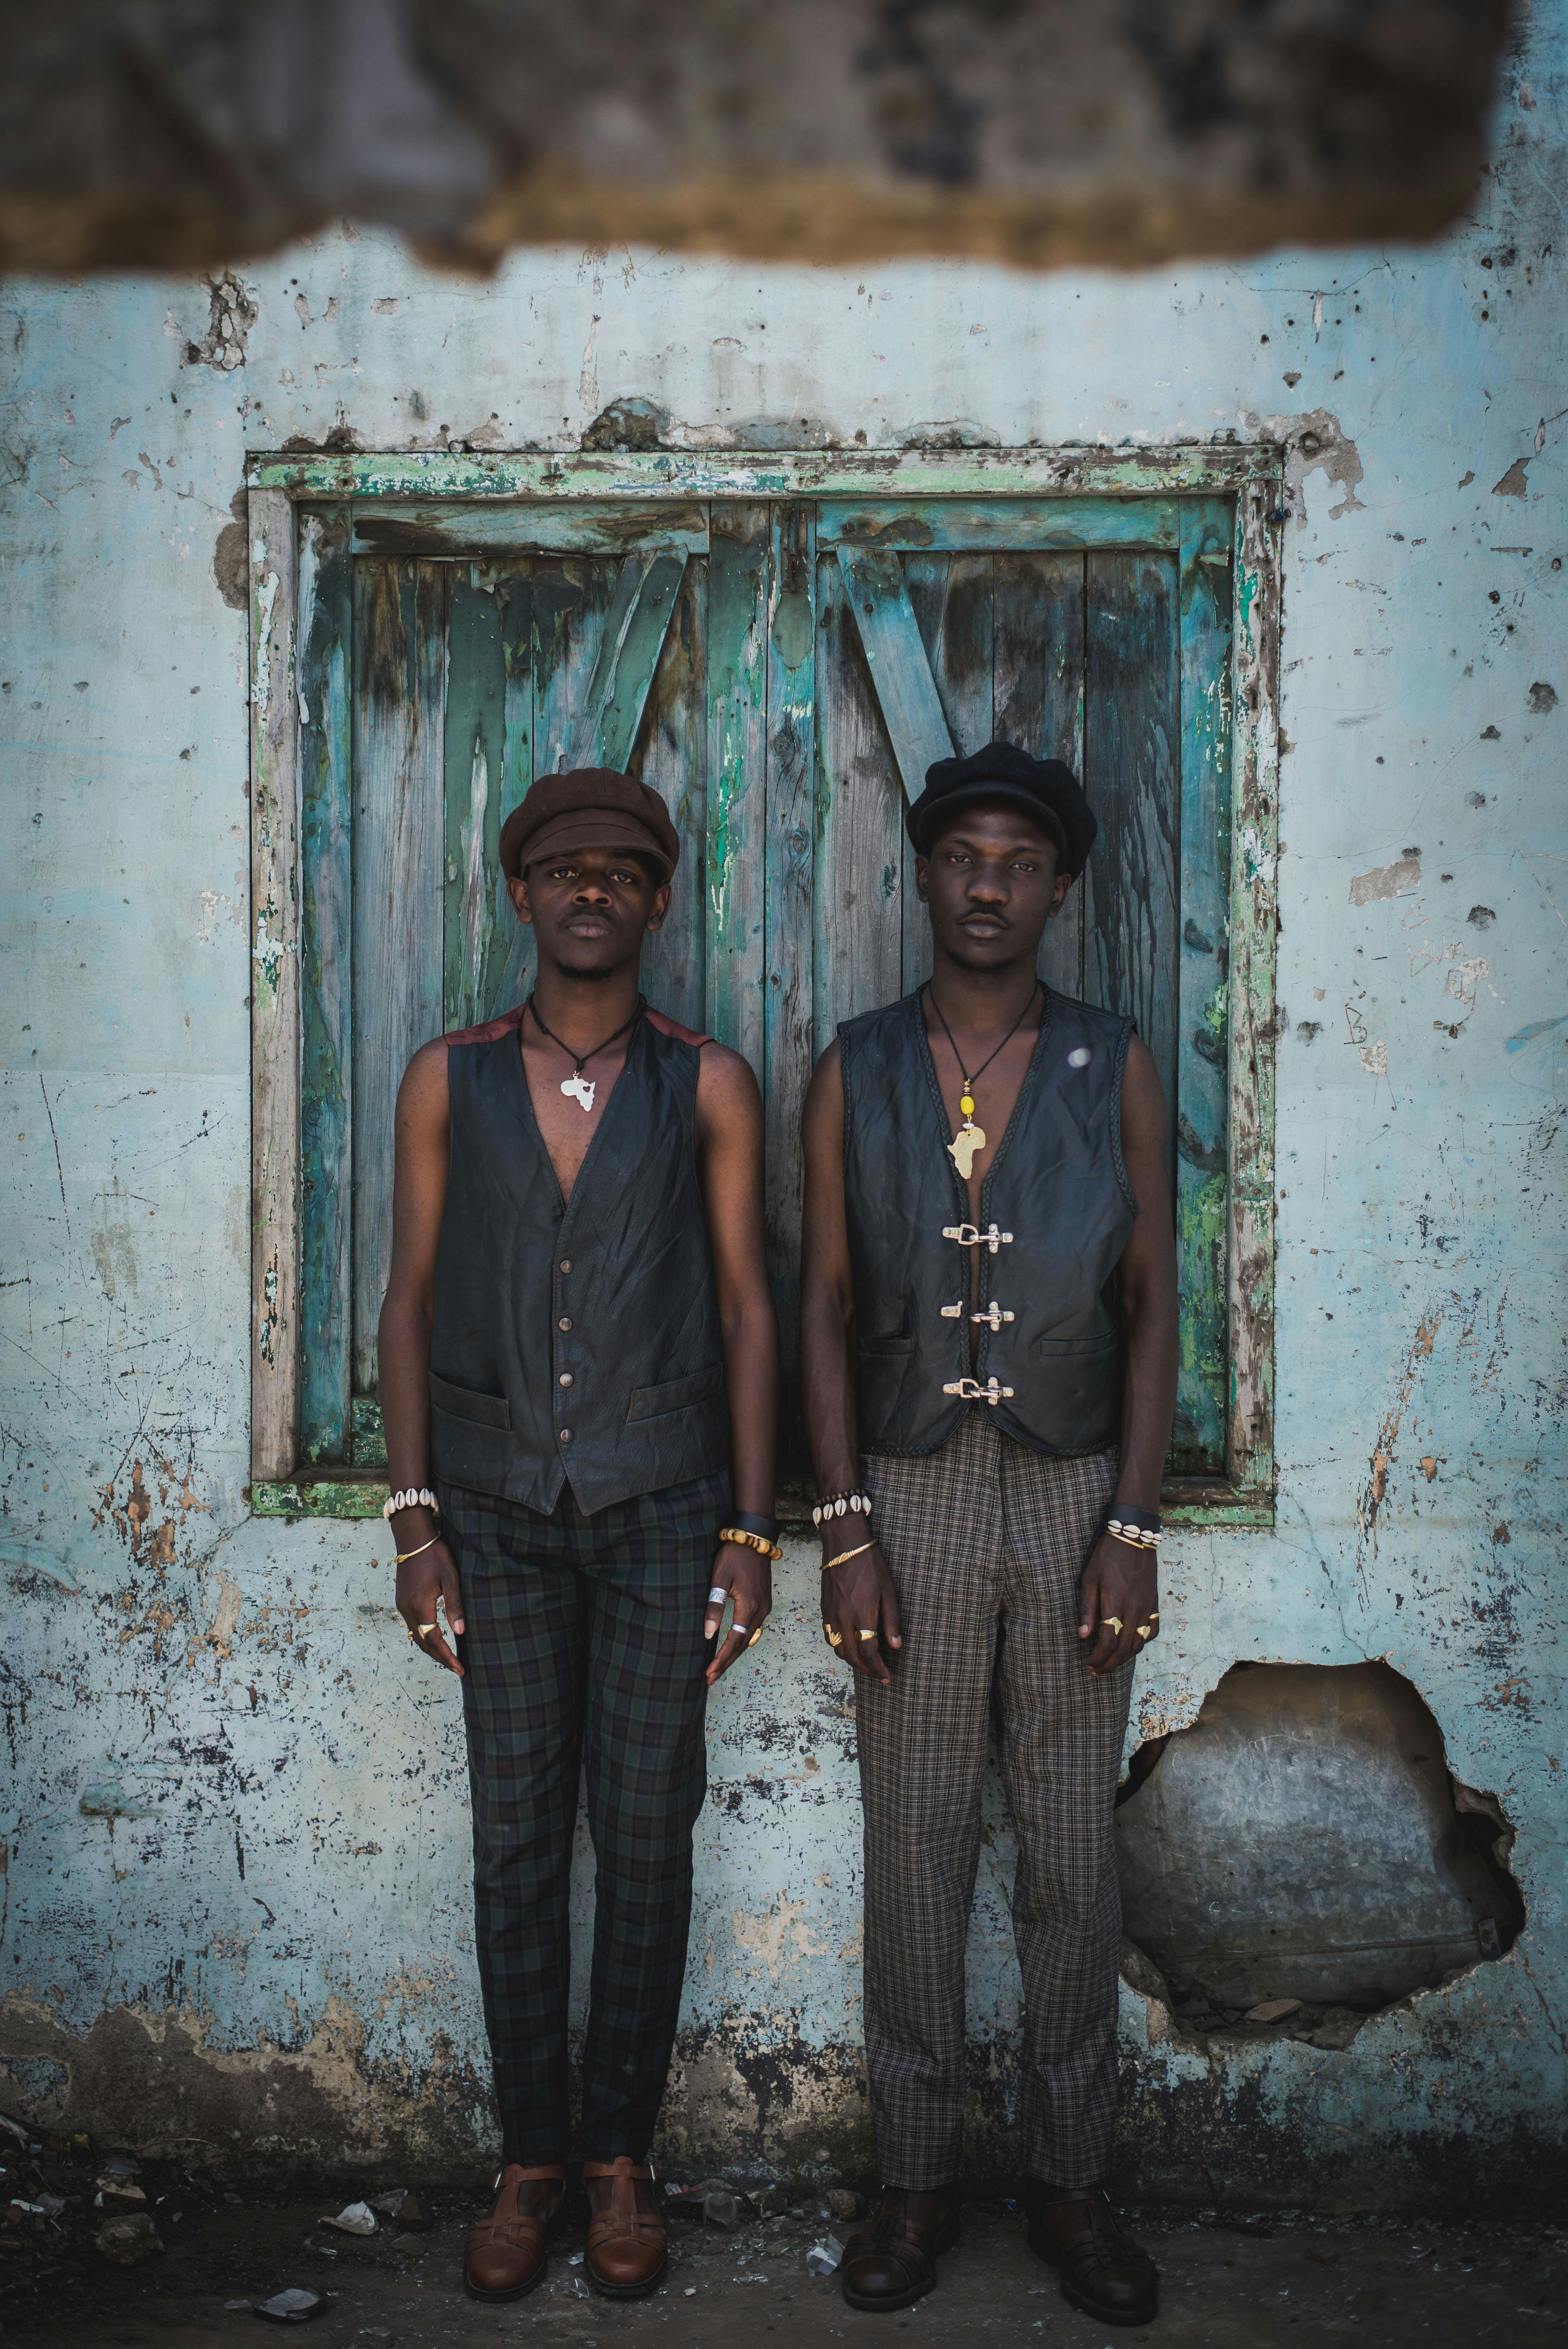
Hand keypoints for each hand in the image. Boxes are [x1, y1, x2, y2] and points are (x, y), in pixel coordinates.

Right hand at [396, 1523, 464, 1675]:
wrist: (413, 1538)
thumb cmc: (435, 1555)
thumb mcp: (451, 1579)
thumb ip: (455, 1606)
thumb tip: (460, 1632)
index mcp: (420, 1606)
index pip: (434, 1640)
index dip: (447, 1656)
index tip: (460, 1668)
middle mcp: (407, 1610)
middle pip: (423, 1643)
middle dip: (440, 1658)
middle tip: (457, 1668)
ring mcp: (402, 1605)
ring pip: (416, 1636)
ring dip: (431, 1649)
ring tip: (448, 1658)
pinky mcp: (402, 1600)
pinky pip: (413, 1626)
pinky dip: (424, 1637)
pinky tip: (435, 1639)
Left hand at [705, 1541, 771, 1684]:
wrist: (754, 1538)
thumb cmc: (734, 1555)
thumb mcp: (719, 1579)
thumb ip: (715, 1606)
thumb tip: (708, 1634)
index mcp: (750, 1607)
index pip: (734, 1641)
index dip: (721, 1659)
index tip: (708, 1673)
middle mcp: (761, 1611)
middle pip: (743, 1644)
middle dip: (727, 1662)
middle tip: (710, 1679)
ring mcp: (765, 1607)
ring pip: (749, 1638)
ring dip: (734, 1653)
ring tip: (718, 1667)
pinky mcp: (764, 1602)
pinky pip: (753, 1628)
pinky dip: (741, 1641)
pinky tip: (732, 1646)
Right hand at [822, 1541, 902, 1684]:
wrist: (844, 1544)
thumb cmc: (870, 1564)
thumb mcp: (889, 1591)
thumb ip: (892, 1620)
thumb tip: (896, 1646)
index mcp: (862, 1615)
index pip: (869, 1652)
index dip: (878, 1668)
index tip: (887, 1676)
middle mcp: (843, 1619)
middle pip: (852, 1656)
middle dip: (866, 1670)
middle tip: (879, 1675)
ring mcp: (831, 1615)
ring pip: (838, 1649)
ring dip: (852, 1661)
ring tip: (866, 1664)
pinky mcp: (824, 1609)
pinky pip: (830, 1637)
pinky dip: (840, 1648)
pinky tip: (849, 1646)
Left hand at [1077, 1532, 1157, 1677]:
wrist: (1133, 1537)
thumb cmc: (1106, 1555)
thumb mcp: (1089, 1578)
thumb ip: (1086, 1608)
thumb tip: (1083, 1635)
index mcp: (1114, 1603)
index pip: (1108, 1642)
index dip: (1098, 1659)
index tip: (1089, 1665)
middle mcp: (1133, 1609)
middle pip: (1124, 1649)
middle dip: (1109, 1664)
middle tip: (1097, 1670)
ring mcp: (1147, 1607)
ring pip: (1139, 1644)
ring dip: (1124, 1658)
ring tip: (1111, 1663)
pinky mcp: (1154, 1603)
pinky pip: (1153, 1631)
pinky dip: (1142, 1643)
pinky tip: (1131, 1646)